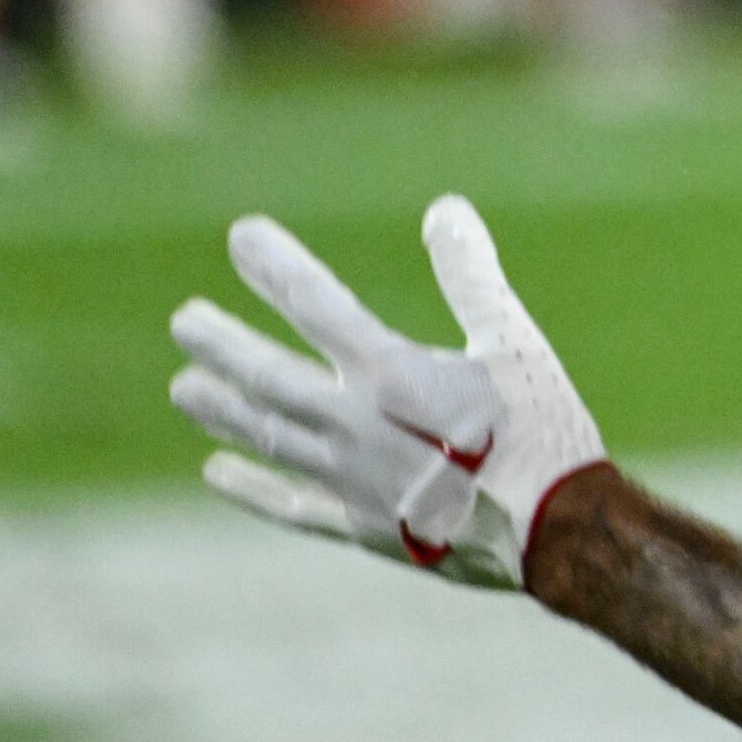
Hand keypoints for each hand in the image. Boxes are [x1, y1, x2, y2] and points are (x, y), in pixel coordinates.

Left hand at [168, 197, 608, 587]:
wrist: (556, 533)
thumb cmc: (543, 429)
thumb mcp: (515, 342)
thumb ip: (473, 276)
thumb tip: (444, 209)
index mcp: (394, 374)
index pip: (318, 306)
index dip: (278, 267)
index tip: (241, 234)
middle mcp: (356, 425)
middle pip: (271, 377)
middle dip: (224, 345)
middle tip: (184, 321)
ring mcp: (350, 480)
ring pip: (269, 437)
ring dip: (224, 410)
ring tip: (184, 389)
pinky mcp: (359, 526)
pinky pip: (290, 505)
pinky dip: (252, 488)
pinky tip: (217, 473)